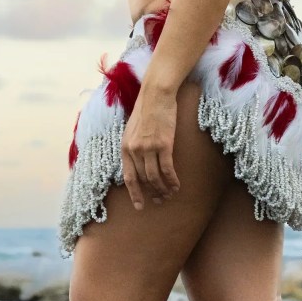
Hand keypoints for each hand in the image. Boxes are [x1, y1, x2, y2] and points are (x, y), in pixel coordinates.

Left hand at [120, 84, 180, 209]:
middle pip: (143, 180)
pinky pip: (167, 169)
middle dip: (152, 193)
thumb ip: (133, 146)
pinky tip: (176, 186)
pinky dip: (172, 180)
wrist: (156, 94)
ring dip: (163, 189)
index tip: (139, 206)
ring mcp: (149, 148)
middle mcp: (134, 150)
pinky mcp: (164, 144)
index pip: (128, 177)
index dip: (134, 193)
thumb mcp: (132, 129)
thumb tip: (138, 162)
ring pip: (155, 177)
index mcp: (125, 147)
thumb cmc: (146, 109)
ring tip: (169, 195)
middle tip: (159, 201)